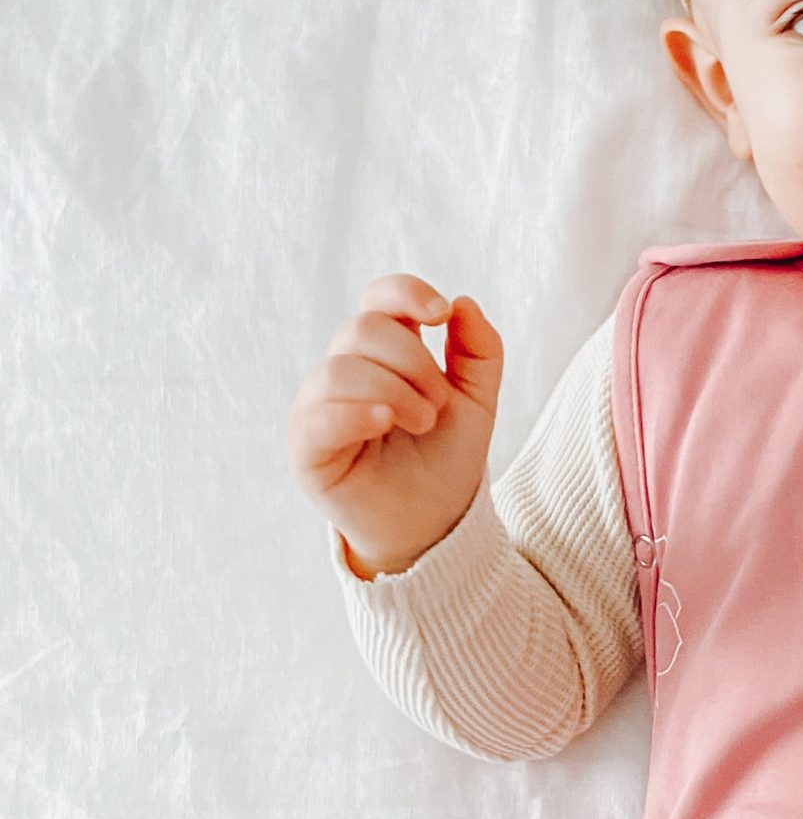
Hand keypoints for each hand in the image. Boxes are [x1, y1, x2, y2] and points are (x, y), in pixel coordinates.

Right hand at [288, 274, 504, 576]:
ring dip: (394, 392)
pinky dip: (356, 413)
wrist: (435, 525)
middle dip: (413, 363)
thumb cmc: (446, 461)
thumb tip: (464, 303)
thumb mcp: (476, 402)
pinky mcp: (306, 447)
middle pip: (363, 329)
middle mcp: (345, 371)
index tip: (440, 314)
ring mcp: (319, 406)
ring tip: (422, 424)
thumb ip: (479, 353)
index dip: (405, 293)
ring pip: (341, 368)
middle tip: (437, 407)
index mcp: (384, 353)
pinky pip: (319, 414)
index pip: (379, 298)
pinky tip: (384, 423)